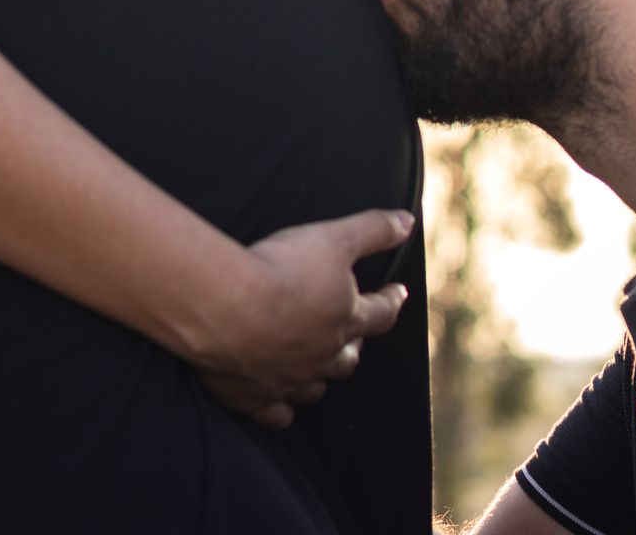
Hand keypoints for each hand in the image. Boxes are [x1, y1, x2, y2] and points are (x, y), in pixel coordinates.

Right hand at [185, 209, 414, 428]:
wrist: (227, 308)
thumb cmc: (281, 269)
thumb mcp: (334, 237)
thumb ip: (373, 230)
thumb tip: (408, 222)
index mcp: (346, 318)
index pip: (381, 312)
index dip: (392, 301)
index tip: (399, 293)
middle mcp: (324, 355)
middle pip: (349, 356)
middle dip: (354, 344)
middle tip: (355, 335)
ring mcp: (291, 380)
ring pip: (316, 387)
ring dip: (321, 376)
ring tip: (320, 368)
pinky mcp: (256, 397)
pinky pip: (276, 415)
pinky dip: (281, 411)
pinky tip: (281, 408)